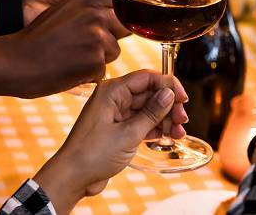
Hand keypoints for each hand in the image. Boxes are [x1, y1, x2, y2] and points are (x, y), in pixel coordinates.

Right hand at [6, 0, 127, 95]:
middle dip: (114, 38)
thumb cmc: (35, 40)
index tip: (114, 26)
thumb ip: (86, 8)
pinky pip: (103, 71)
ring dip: (100, 59)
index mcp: (85, 0)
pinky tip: (69, 71)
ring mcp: (96, 37)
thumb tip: (111, 12)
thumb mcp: (62, 11)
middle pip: (125, 26)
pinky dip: (89, 75)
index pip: (119, 3)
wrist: (13, 62)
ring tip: (73, 60)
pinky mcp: (94, 60)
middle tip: (90, 48)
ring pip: (114, 51)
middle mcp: (94, 15)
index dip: (120, 17)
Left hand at [33, 70, 189, 211]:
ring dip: (164, 119)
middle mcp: (114, 98)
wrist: (72, 178)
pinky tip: (167, 137)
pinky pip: (142, 122)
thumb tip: (169, 93)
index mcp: (112, 91)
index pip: (146, 77)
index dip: (168, 85)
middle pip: (149, 93)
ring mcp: (116, 114)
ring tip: (178, 133)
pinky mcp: (118, 129)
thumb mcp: (128, 133)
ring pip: (148, 109)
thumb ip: (151, 112)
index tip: (183, 98)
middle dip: (168, 106)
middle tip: (182, 120)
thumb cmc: (92, 154)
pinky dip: (155, 129)